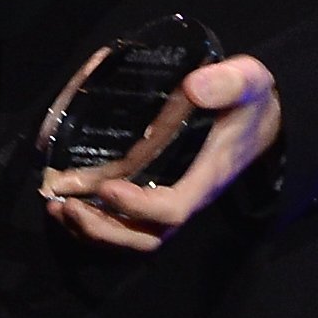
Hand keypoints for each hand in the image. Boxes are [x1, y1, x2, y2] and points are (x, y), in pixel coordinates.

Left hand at [43, 56, 281, 251]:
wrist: (260, 117)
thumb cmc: (248, 99)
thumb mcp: (248, 82)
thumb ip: (227, 83)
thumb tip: (194, 85)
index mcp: (206, 175)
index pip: (172, 206)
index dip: (137, 205)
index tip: (106, 187)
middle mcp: (187, 194)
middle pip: (147, 235)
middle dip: (105, 228)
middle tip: (67, 206)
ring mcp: (171, 196)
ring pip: (133, 234)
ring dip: (93, 228)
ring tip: (58, 208)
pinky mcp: (157, 190)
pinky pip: (126, 221)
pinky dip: (95, 218)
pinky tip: (66, 200)